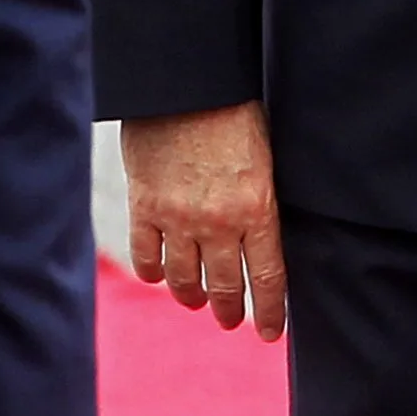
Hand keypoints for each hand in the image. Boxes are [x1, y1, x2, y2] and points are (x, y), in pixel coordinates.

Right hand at [122, 102, 285, 338]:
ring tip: (196, 301)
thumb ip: (263, 196)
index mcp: (258, 207)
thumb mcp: (268, 154)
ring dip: (191, 295)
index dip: (271, 311)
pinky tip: (158, 277)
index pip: (269, 277)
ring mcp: (178, 219)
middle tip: (230, 321)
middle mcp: (218, 223)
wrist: (186, 83)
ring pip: (183, 278)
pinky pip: (147, 256)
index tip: (272, 332)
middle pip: (226, 286)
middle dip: (230, 310)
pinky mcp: (144, 208)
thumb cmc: (236, 108)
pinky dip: (153, 273)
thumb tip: (265, 228)